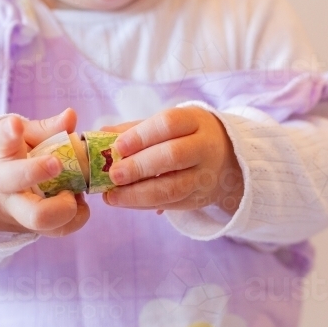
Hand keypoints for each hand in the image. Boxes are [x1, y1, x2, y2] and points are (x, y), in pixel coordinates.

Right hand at [0, 108, 89, 239]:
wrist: (0, 193)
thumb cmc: (19, 157)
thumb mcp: (27, 137)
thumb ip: (48, 128)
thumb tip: (71, 116)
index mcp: (3, 154)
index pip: (2, 140)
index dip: (8, 132)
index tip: (15, 124)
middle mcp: (6, 183)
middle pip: (14, 182)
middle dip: (35, 171)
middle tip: (56, 163)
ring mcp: (18, 208)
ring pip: (38, 217)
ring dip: (64, 204)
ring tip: (74, 192)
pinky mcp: (36, 227)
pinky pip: (60, 229)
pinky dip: (78, 217)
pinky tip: (79, 202)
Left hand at [100, 107, 244, 214]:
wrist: (228, 158)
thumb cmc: (187, 136)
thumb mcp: (168, 125)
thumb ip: (135, 129)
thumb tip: (99, 134)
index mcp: (195, 121)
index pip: (169, 124)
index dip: (141, 135)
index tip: (117, 147)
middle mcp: (204, 148)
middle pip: (173, 156)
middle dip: (139, 167)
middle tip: (113, 175)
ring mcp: (205, 176)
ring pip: (173, 188)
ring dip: (139, 194)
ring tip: (112, 196)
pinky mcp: (199, 199)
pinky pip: (171, 204)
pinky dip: (145, 205)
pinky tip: (125, 202)